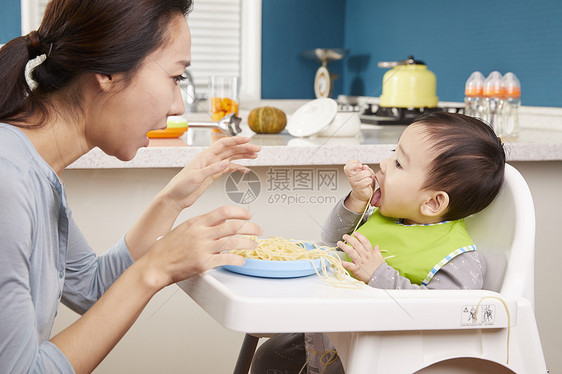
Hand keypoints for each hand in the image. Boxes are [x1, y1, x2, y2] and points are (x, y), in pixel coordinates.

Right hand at [143, 206, 261, 287]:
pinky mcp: (203, 263)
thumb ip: (203, 224)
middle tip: (258, 230)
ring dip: (248, 243)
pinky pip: (227, 260)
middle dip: (250, 227)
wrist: (155, 265)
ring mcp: (203, 248)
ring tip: (254, 244)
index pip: (223, 211)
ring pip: (233, 242)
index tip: (248, 215)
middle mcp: (201, 233)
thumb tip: (221, 220)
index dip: (240, 212)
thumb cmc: (166, 248)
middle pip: (233, 226)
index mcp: (197, 222)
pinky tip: (242, 260)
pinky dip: (238, 259)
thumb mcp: (184, 228)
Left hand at [162, 136, 259, 208]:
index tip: (248, 140)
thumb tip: (226, 163)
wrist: (175, 198)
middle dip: (244, 148)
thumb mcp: (195, 177)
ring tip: (254, 155)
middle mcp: (209, 159)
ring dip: (242, 155)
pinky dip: (237, 167)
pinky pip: (228, 168)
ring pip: (231, 157)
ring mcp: (212, 167)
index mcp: (205, 156)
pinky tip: (244, 169)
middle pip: (230, 150)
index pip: (223, 144)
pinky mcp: (212, 175)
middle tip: (256, 149)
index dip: (236, 141)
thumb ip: (211, 169)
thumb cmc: (179, 186)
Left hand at [338, 232, 383, 283]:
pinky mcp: (357, 269)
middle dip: (350, 239)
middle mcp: (365, 256)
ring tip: (339, 243)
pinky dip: (344, 263)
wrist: (380, 278)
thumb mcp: (380, 258)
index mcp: (370, 253)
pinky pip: (349, 265)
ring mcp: (360, 262)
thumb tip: (376, 246)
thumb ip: (377, 252)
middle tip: (344, 236)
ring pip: (351, 252)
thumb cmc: (380, 269)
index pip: (364, 242)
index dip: (359, 236)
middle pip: (356, 245)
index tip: (355, 233)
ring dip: (344, 247)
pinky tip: (339, 260)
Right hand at [343, 160, 374, 212]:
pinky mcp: (360, 188)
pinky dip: (370, 181)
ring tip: (368, 178)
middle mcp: (351, 178)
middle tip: (366, 173)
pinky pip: (367, 180)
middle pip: (356, 169)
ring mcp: (354, 183)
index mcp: (350, 173)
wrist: (363, 195)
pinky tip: (368, 183)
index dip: (355, 163)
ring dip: (369, 176)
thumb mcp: (364, 173)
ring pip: (364, 174)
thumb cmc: (364, 183)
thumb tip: (364, 167)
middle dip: (364, 170)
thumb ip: (364, 168)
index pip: (348, 165)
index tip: (360, 165)